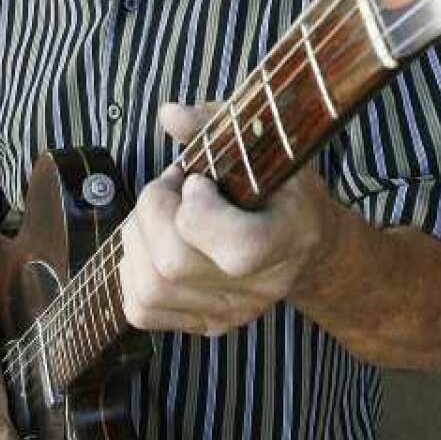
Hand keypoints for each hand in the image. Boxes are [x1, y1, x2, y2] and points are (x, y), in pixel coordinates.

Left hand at [119, 102, 339, 334]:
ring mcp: (235, 312)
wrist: (307, 240)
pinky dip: (133, 268)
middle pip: (175, 264)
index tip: (199, 180)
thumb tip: (168, 115)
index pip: (239, 248)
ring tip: (160, 211)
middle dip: (152, 211)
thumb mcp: (265, 142)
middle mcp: (263, 285)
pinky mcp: (209, 325)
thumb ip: (218, 122)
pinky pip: (141, 309)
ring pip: (150, 287)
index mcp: (291, 235)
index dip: (199, 210)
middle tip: (170, 186)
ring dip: (137, 237)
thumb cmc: (283, 182)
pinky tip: (155, 241)